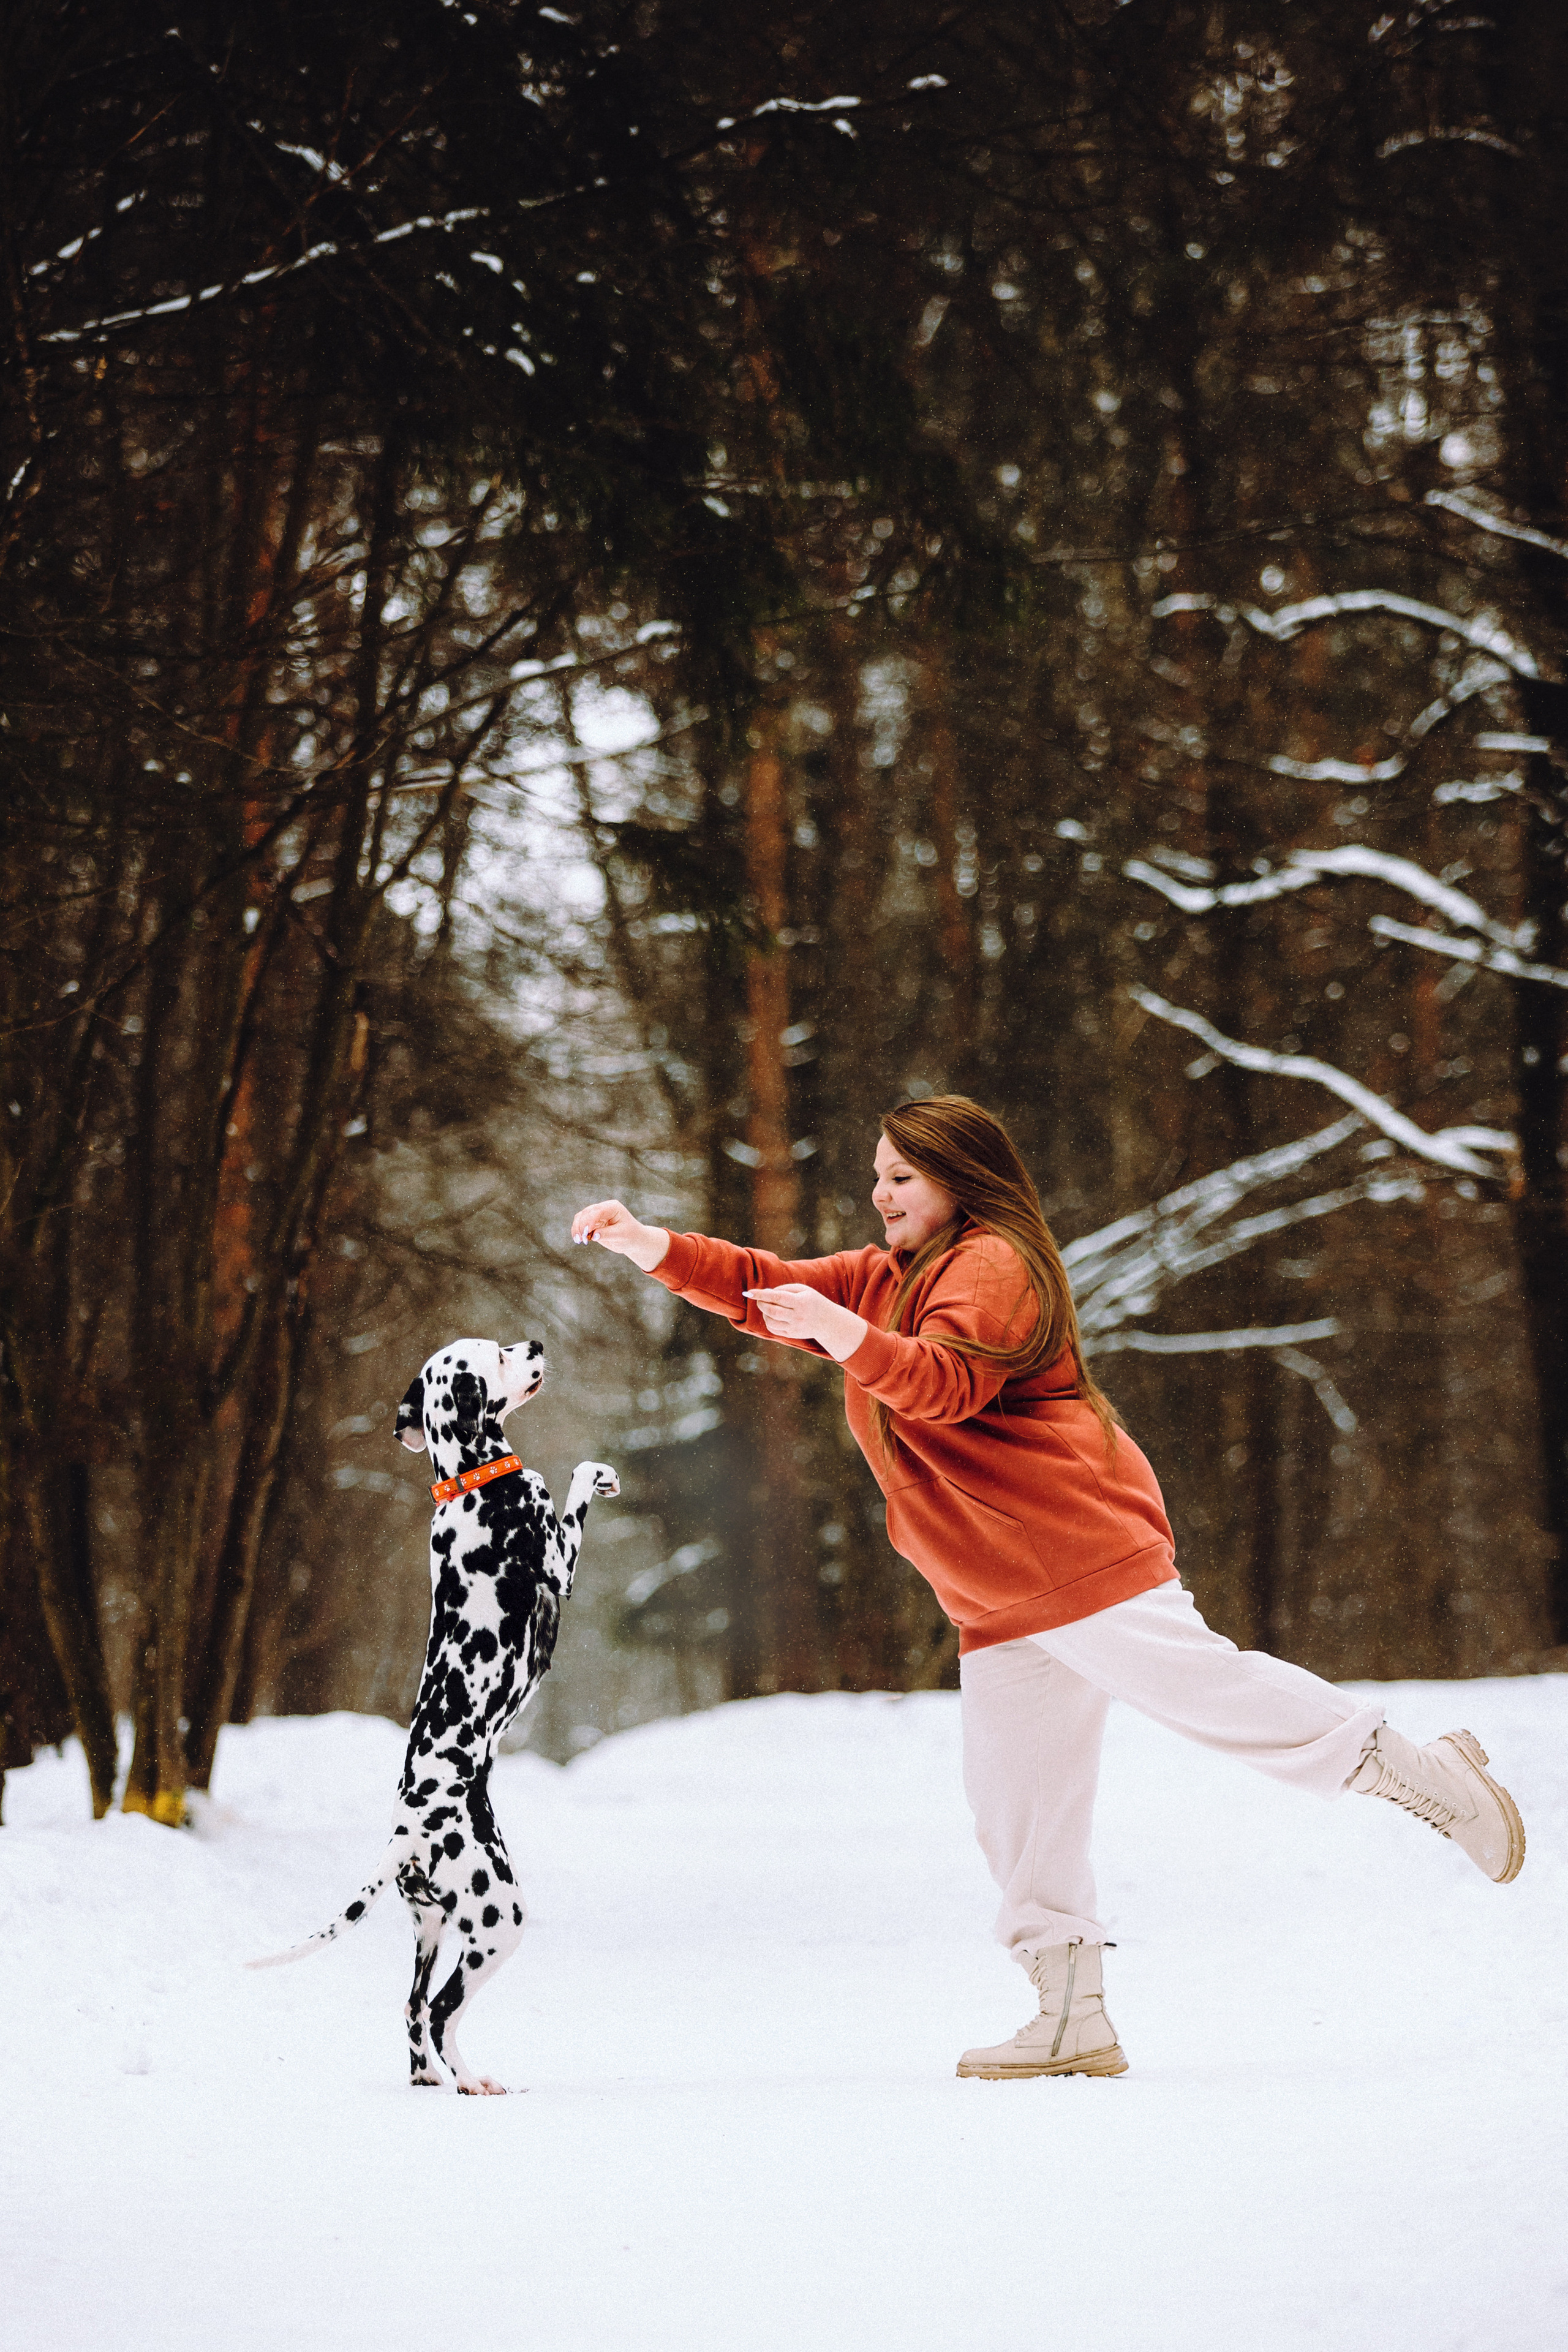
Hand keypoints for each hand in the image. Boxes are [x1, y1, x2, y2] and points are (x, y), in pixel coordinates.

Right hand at [570, 1200, 669, 1271]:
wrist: (632, 1240)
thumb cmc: (630, 1235)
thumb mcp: (621, 1235)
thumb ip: (607, 1234)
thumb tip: (593, 1235)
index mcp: (612, 1207)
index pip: (597, 1210)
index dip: (589, 1220)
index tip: (586, 1232)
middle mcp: (603, 1208)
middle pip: (586, 1213)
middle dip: (582, 1226)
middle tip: (582, 1240)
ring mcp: (596, 1215)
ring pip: (580, 1217)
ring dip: (577, 1228)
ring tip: (578, 1241)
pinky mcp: (591, 1223)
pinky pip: (580, 1224)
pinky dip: (577, 1231)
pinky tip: (578, 1240)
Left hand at [743, 1284, 868, 1363]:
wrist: (828, 1322)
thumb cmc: (813, 1301)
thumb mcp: (803, 1290)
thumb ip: (784, 1288)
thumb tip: (766, 1293)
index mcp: (800, 1302)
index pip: (777, 1297)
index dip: (762, 1294)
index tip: (749, 1292)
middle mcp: (797, 1316)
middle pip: (772, 1311)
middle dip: (761, 1304)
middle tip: (759, 1299)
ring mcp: (794, 1327)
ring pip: (771, 1321)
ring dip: (764, 1313)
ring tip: (767, 1307)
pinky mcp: (792, 1334)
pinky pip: (774, 1329)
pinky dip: (768, 1321)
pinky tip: (771, 1316)